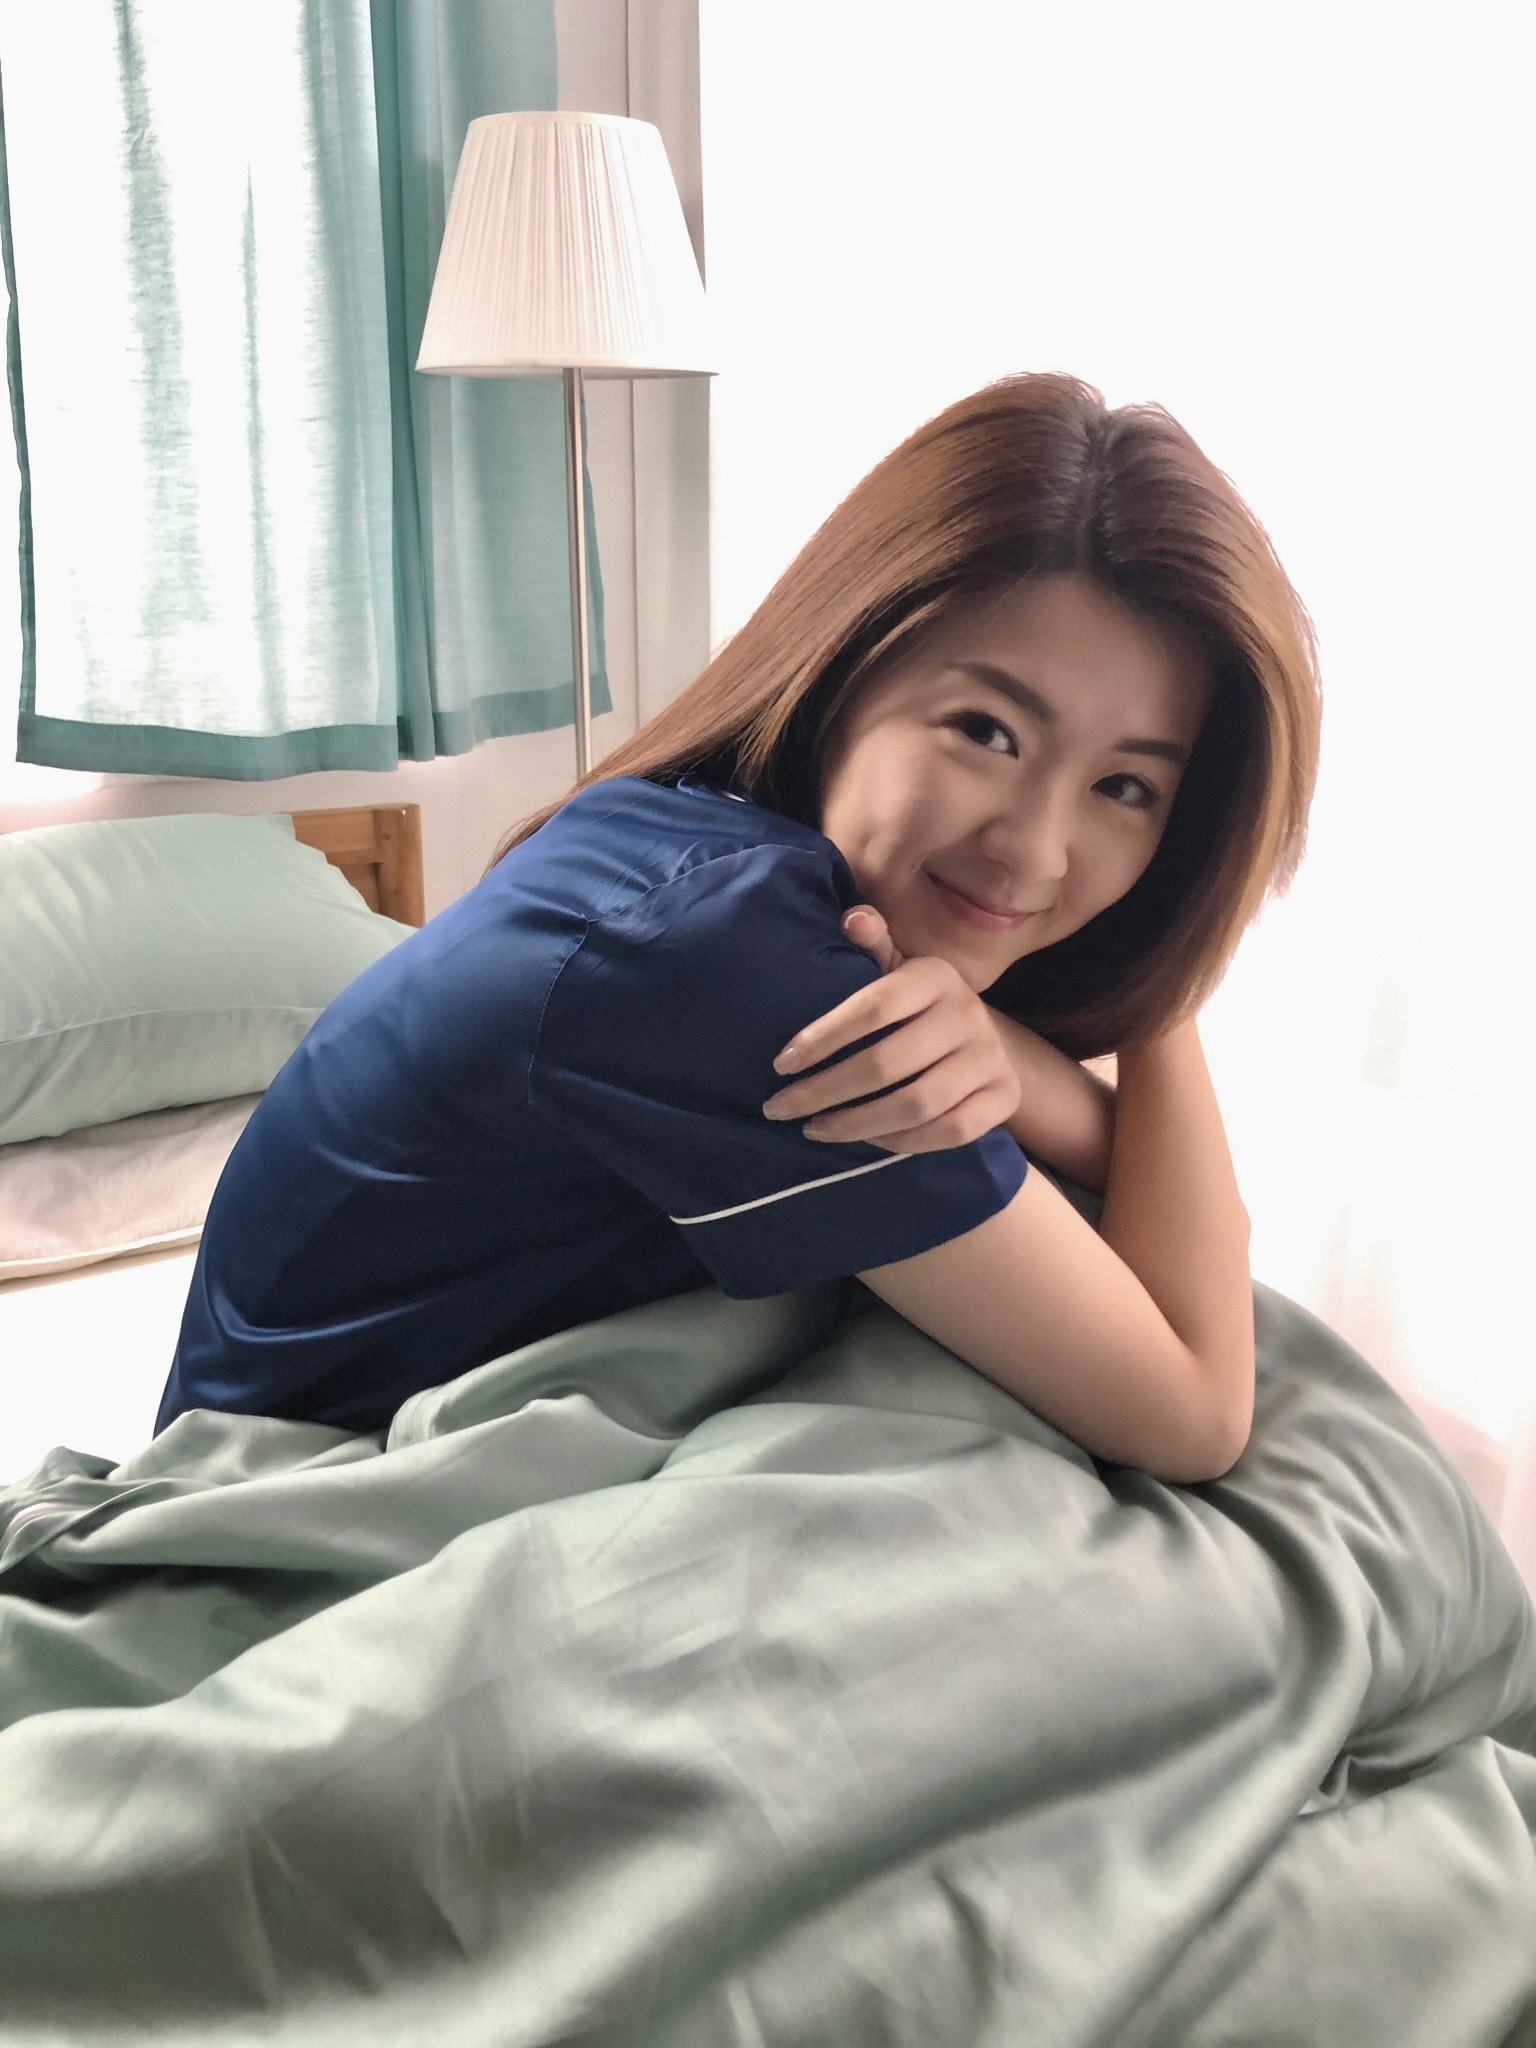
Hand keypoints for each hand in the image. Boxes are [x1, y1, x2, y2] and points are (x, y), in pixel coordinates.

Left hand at [762, 905, 1022, 1151]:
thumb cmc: (919, 1006)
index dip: (824, 1037)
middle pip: (887, 1064)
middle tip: (780, 1108)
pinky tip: (863, 1141)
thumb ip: (873, 945)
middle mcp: (969, 1014)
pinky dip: (901, 1142)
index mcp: (936, 976)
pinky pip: (949, 1131)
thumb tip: (854, 920)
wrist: (985, 1041)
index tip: (781, 1064)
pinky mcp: (1004, 1098)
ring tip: (813, 1130)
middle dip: (825, 1091)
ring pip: (916, 1105)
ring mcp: (991, 1059)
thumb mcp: (897, 971)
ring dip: (855, 1124)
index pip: (874, 1007)